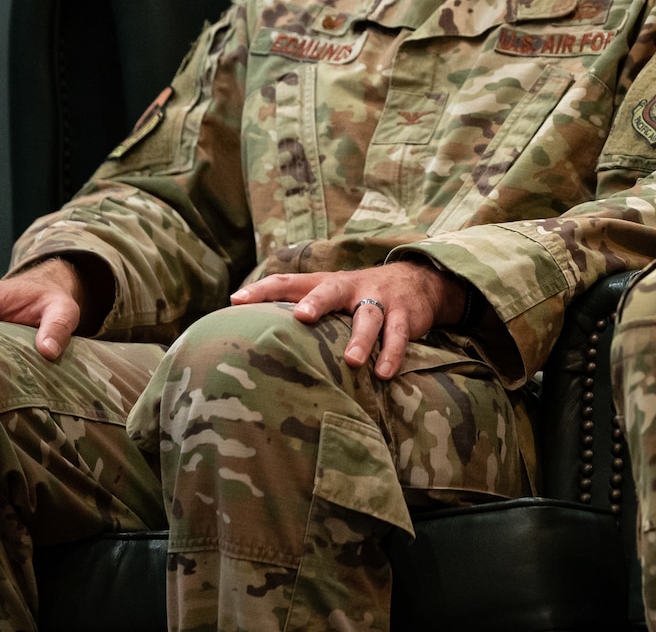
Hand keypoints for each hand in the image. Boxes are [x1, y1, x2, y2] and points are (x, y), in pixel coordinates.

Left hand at [231, 262, 466, 379]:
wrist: (420, 280)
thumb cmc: (360, 296)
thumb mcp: (333, 296)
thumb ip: (302, 309)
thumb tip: (255, 335)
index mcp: (326, 284)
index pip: (289, 282)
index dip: (263, 289)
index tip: (236, 301)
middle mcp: (351, 288)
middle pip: (330, 290)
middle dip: (316, 302)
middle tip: (302, 317)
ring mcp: (379, 300)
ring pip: (369, 317)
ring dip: (361, 338)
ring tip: (353, 361)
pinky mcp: (404, 315)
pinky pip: (397, 335)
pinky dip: (392, 354)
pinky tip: (384, 374)